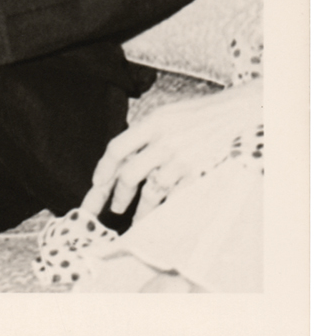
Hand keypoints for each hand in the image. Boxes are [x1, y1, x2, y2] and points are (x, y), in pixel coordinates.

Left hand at [81, 78, 261, 218]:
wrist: (238, 115)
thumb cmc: (200, 115)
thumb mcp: (167, 114)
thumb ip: (145, 133)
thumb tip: (123, 157)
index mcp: (153, 123)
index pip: (117, 148)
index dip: (103, 169)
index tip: (96, 183)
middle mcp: (164, 141)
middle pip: (129, 174)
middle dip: (116, 195)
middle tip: (110, 208)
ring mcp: (183, 159)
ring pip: (152, 191)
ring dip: (141, 210)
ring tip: (134, 221)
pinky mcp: (201, 174)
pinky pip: (177, 198)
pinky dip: (167, 210)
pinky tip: (162, 218)